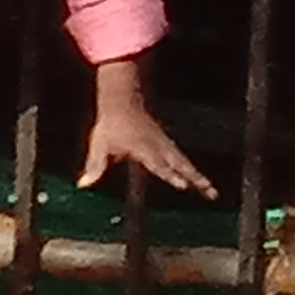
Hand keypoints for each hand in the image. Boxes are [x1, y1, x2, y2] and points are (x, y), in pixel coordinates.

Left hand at [82, 98, 217, 198]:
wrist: (123, 101)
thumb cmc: (111, 125)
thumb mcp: (98, 145)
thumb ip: (94, 166)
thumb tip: (83, 185)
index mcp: (143, 148)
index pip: (159, 165)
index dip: (171, 175)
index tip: (183, 185)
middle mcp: (158, 146)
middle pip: (181, 165)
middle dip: (196, 179)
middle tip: (211, 193)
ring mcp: (165, 143)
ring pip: (185, 162)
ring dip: (198, 176)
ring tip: (210, 191)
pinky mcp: (166, 142)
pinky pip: (181, 157)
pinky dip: (191, 168)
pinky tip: (197, 178)